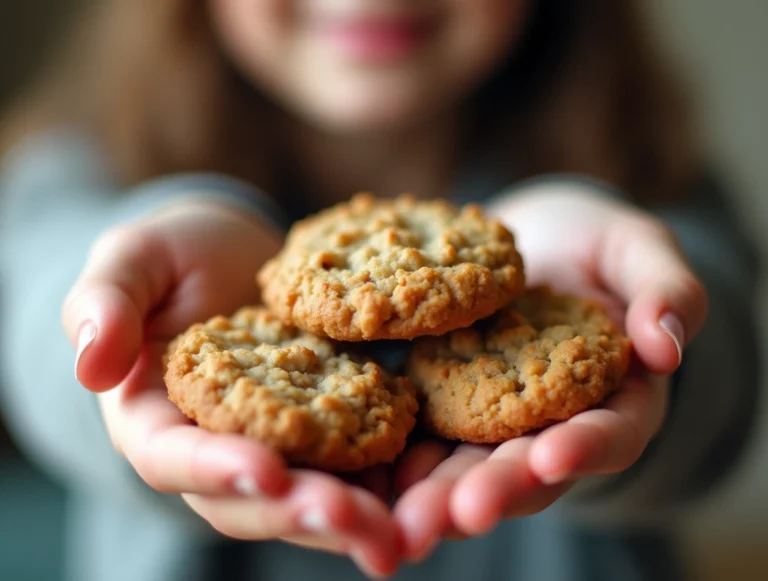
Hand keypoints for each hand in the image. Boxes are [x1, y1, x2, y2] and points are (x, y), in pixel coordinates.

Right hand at [62, 199, 399, 577]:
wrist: (241, 258)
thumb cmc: (179, 254)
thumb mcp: (136, 260)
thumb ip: (107, 302)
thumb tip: (89, 363)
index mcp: (159, 419)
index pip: (173, 458)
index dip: (215, 468)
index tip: (265, 470)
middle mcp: (220, 450)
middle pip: (252, 500)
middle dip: (300, 512)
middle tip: (353, 520)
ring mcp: (281, 447)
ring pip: (312, 498)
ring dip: (356, 520)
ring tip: (405, 532)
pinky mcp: (334, 431)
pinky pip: (360, 466)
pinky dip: (395, 483)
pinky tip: (434, 488)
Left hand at [394, 182, 707, 560]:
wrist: (533, 238)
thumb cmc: (595, 243)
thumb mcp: (637, 250)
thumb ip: (665, 290)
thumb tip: (666, 344)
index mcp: (614, 397)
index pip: (609, 434)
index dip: (584, 449)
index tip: (551, 457)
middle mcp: (551, 422)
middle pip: (527, 470)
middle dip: (492, 493)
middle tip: (455, 516)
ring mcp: (493, 417)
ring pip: (467, 466)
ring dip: (435, 496)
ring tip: (400, 519)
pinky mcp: (443, 398)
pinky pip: (420, 432)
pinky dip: (395, 456)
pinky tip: (363, 472)